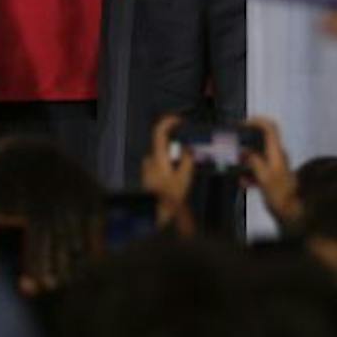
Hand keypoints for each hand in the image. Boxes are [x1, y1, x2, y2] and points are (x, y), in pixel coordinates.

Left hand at [140, 114, 196, 230]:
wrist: (153, 216)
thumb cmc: (167, 200)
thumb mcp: (184, 179)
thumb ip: (187, 160)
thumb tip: (188, 150)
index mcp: (158, 157)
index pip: (159, 131)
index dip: (169, 122)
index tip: (179, 120)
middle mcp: (150, 161)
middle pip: (165, 146)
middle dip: (178, 150)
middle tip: (189, 162)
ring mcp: (148, 169)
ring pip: (164, 158)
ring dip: (174, 163)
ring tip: (184, 178)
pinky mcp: (149, 177)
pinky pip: (161, 168)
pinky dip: (170, 171)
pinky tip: (176, 183)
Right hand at [242, 115, 301, 229]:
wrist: (292, 214)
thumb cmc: (280, 195)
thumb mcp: (264, 177)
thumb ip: (254, 161)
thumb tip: (244, 151)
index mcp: (277, 153)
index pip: (270, 128)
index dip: (257, 121)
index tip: (242, 125)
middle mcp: (278, 156)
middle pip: (263, 141)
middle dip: (247, 143)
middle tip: (233, 148)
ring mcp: (277, 166)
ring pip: (259, 156)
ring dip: (247, 160)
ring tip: (234, 168)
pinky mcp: (274, 177)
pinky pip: (260, 169)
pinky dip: (250, 173)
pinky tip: (243, 182)